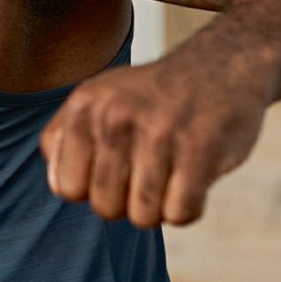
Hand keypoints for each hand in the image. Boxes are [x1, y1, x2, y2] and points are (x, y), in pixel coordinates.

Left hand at [38, 57, 268, 227]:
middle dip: (127, 204)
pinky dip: (188, 209)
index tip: (114, 171)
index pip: (67, 188)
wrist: (221, 64)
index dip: (92, 191)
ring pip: (143, 217)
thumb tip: (59, 185)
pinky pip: (181, 214)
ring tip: (169, 177)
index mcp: (84, 106)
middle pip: (105, 208)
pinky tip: (193, 182)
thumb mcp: (97, 98)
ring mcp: (158, 133)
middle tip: (147, 175)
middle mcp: (115, 117)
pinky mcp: (200, 150)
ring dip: (159, 209)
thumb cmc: (152, 95)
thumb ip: (65, 138)